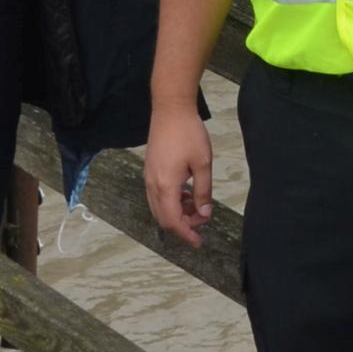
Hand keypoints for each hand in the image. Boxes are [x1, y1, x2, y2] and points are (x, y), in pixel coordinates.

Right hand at [144, 102, 214, 246]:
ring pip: (159, 207)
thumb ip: (203, 192)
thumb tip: (204, 213)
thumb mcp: (202, 164)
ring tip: (197, 206)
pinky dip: (171, 202)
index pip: (172, 221)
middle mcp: (152, 185)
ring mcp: (148, 177)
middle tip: (202, 220)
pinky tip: (186, 194)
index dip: (185, 234)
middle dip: (182, 225)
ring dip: (177, 213)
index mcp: (165, 186)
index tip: (198, 242)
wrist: (170, 109)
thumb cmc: (189, 134)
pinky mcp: (149, 170)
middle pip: (163, 218)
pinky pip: (157, 196)